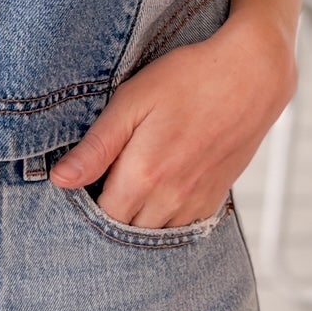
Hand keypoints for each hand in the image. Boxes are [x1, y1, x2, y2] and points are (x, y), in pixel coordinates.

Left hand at [49, 11, 296, 228]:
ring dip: (137, 219)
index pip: (100, 217)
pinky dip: (165, 217)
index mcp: (144, 175)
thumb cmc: (187, 79)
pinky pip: (182, 228)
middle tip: (103, 179)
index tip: (83, 179)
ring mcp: (196, 203)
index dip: (85, 202)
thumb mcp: (132, 101)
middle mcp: (171, 199)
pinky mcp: (216, 199)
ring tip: (130, 183)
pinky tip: (159, 189)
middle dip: (109, 213)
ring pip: (155, 234)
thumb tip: (61, 181)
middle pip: (126, 231)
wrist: (251, 76)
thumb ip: (97, 146)